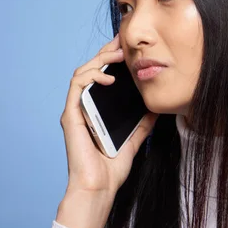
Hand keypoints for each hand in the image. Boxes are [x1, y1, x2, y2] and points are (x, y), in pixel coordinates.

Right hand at [56, 34, 157, 227]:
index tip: (128, 47)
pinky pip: (77, 85)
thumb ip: (142, 124)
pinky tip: (109, 76)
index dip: (112, 59)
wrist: (100, 187)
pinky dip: (92, 75)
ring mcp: (75, 110)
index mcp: (95, 110)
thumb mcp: (134, 140)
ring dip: (100, 58)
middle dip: (107, 51)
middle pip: (91, 69)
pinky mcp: (71, 115)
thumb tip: (156, 108)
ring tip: (118, 53)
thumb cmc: (111, 168)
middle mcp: (83, 107)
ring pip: (82, 72)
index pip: (102, 76)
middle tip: (123, 39)